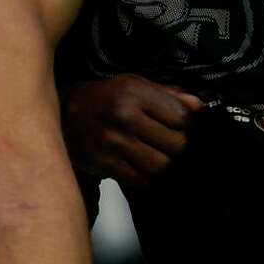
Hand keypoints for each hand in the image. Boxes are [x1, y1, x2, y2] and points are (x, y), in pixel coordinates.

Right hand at [60, 74, 202, 187]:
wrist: (64, 115)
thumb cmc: (103, 98)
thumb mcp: (132, 85)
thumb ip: (167, 94)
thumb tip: (199, 105)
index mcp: (133, 93)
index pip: (181, 116)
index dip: (187, 123)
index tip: (180, 124)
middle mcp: (124, 117)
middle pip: (176, 144)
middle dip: (177, 144)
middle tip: (168, 140)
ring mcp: (114, 143)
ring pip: (161, 165)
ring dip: (162, 161)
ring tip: (154, 152)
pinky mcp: (104, 164)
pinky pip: (141, 179)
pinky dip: (144, 175)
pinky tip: (138, 163)